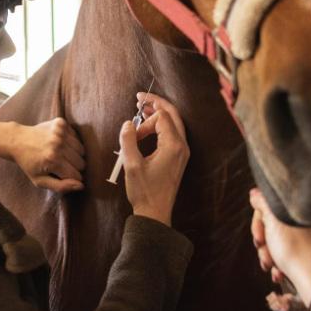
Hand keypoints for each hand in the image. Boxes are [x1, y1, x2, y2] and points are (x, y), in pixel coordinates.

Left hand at [0, 119, 85, 192]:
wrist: (17, 140)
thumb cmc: (29, 163)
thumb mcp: (40, 181)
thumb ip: (61, 186)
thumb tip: (81, 185)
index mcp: (53, 161)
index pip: (76, 175)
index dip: (71, 178)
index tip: (62, 175)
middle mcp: (58, 145)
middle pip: (81, 163)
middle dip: (74, 167)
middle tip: (61, 165)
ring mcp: (60, 132)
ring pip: (82, 150)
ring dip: (74, 155)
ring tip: (61, 154)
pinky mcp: (61, 123)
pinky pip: (77, 137)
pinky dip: (72, 142)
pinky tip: (60, 143)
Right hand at [119, 93, 189, 225]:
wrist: (155, 212)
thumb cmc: (144, 191)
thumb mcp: (131, 164)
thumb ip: (128, 140)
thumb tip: (128, 123)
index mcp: (174, 146)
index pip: (162, 118)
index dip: (145, 120)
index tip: (133, 133)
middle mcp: (182, 146)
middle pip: (173, 114)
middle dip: (156, 104)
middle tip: (140, 97)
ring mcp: (182, 152)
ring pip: (174, 123)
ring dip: (159, 113)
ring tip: (144, 107)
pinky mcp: (178, 157)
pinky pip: (173, 133)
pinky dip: (162, 125)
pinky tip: (149, 126)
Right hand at [250, 189, 310, 306]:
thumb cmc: (296, 251)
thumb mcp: (275, 223)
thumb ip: (263, 204)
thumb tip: (255, 192)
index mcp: (297, 212)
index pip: (270, 209)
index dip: (259, 224)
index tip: (258, 239)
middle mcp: (304, 224)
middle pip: (273, 228)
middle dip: (264, 244)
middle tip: (265, 257)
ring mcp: (309, 241)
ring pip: (278, 244)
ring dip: (270, 257)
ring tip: (272, 268)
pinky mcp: (309, 257)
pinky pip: (288, 257)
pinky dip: (280, 266)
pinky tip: (280, 274)